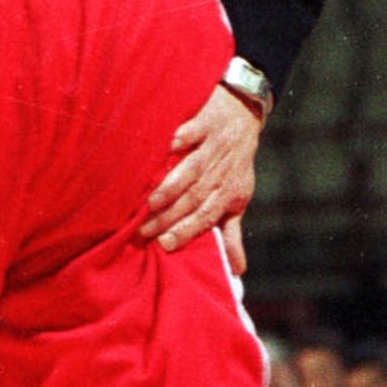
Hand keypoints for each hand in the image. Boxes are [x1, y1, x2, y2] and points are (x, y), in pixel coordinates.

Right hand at [141, 83, 260, 271]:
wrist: (245, 115)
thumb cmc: (235, 163)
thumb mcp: (237, 197)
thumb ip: (230, 233)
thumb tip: (236, 271)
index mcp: (227, 192)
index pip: (206, 217)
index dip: (187, 232)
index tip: (165, 246)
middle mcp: (220, 172)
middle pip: (193, 198)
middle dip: (169, 217)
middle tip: (141, 232)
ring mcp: (213, 147)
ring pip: (191, 170)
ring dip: (171, 186)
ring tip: (148, 202)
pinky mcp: (206, 122)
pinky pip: (191, 132)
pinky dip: (179, 140)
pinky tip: (164, 149)